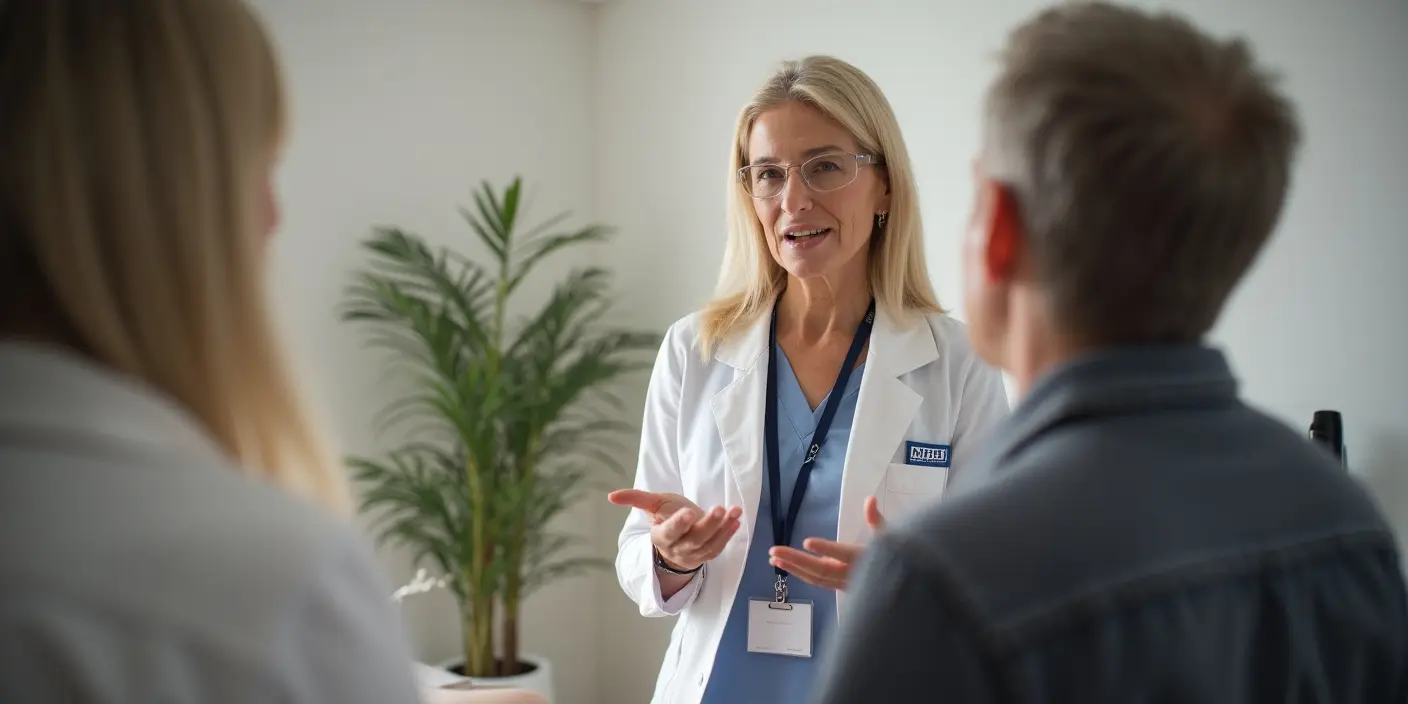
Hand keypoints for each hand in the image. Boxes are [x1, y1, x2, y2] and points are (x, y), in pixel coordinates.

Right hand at [608, 489, 742, 571]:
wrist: (677, 540)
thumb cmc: (664, 517)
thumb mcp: (652, 505)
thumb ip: (635, 499)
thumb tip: (611, 496)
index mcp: (661, 536)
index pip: (670, 533)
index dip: (678, 524)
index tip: (689, 512)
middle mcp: (678, 549)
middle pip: (694, 539)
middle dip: (708, 525)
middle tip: (718, 509)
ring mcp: (695, 554)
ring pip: (709, 544)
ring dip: (724, 528)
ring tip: (734, 511)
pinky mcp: (708, 554)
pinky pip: (720, 546)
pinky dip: (729, 533)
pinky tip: (736, 519)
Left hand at [767, 495, 883, 590]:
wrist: (899, 584)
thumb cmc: (894, 555)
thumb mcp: (888, 535)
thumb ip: (875, 518)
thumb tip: (869, 499)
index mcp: (863, 558)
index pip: (842, 554)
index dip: (826, 548)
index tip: (807, 542)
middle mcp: (851, 574)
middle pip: (820, 570)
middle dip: (796, 561)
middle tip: (774, 551)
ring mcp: (843, 584)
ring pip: (815, 578)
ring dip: (793, 568)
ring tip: (773, 558)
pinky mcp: (838, 587)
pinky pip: (816, 582)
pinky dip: (800, 574)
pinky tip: (785, 565)